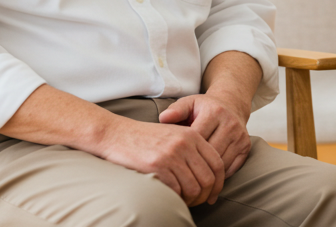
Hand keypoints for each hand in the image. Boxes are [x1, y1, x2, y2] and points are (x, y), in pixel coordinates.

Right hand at [94, 115, 225, 206]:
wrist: (116, 133)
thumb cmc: (144, 138)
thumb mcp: (174, 135)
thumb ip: (192, 150)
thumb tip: (209, 177)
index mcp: (193, 135)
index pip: (217, 163)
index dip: (219, 183)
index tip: (213, 194)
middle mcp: (185, 143)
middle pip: (208, 178)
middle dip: (205, 195)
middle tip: (197, 202)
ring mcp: (171, 154)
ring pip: (194, 187)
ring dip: (191, 200)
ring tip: (184, 201)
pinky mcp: (157, 165)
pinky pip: (176, 190)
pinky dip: (176, 198)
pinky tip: (172, 197)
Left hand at [160, 93, 252, 178]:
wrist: (231, 104)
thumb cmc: (204, 107)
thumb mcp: (189, 103)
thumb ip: (175, 110)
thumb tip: (163, 119)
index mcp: (214, 112)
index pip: (197, 137)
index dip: (184, 150)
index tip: (173, 159)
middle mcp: (230, 124)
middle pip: (210, 152)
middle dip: (195, 164)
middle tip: (180, 175)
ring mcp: (240, 136)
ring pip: (221, 162)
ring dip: (206, 173)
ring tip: (192, 179)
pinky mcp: (246, 146)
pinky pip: (232, 167)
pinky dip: (219, 175)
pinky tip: (207, 176)